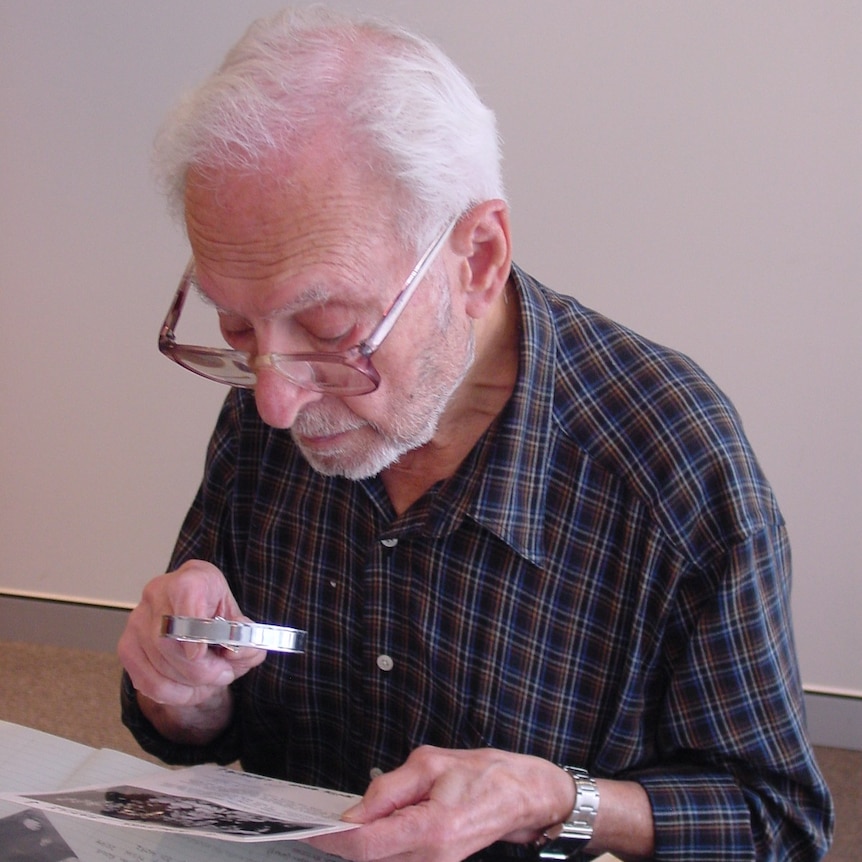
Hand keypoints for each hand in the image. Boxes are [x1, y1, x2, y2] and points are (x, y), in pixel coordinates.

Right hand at [118, 560, 265, 741]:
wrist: (196, 612)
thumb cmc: (217, 614)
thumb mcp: (241, 621)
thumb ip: (246, 638)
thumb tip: (235, 653)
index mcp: (192, 578)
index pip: (185, 594)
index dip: (191, 626)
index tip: (199, 653)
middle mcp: (158, 593)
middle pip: (171, 640)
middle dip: (201, 669)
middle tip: (224, 674)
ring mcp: (137, 619)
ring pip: (159, 664)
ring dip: (190, 684)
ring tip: (210, 681)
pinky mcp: (126, 646)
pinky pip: (146, 681)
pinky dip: (172, 694)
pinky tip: (189, 689)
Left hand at [307, 746, 573, 861]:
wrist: (520, 795)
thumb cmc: (481, 774)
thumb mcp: (429, 764)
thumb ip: (387, 789)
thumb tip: (354, 812)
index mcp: (432, 829)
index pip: (367, 846)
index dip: (334, 840)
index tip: (311, 830)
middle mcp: (433, 858)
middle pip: (369, 861)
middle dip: (346, 841)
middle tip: (328, 819)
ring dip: (364, 844)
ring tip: (359, 819)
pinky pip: (396, 861)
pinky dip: (381, 847)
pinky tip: (380, 827)